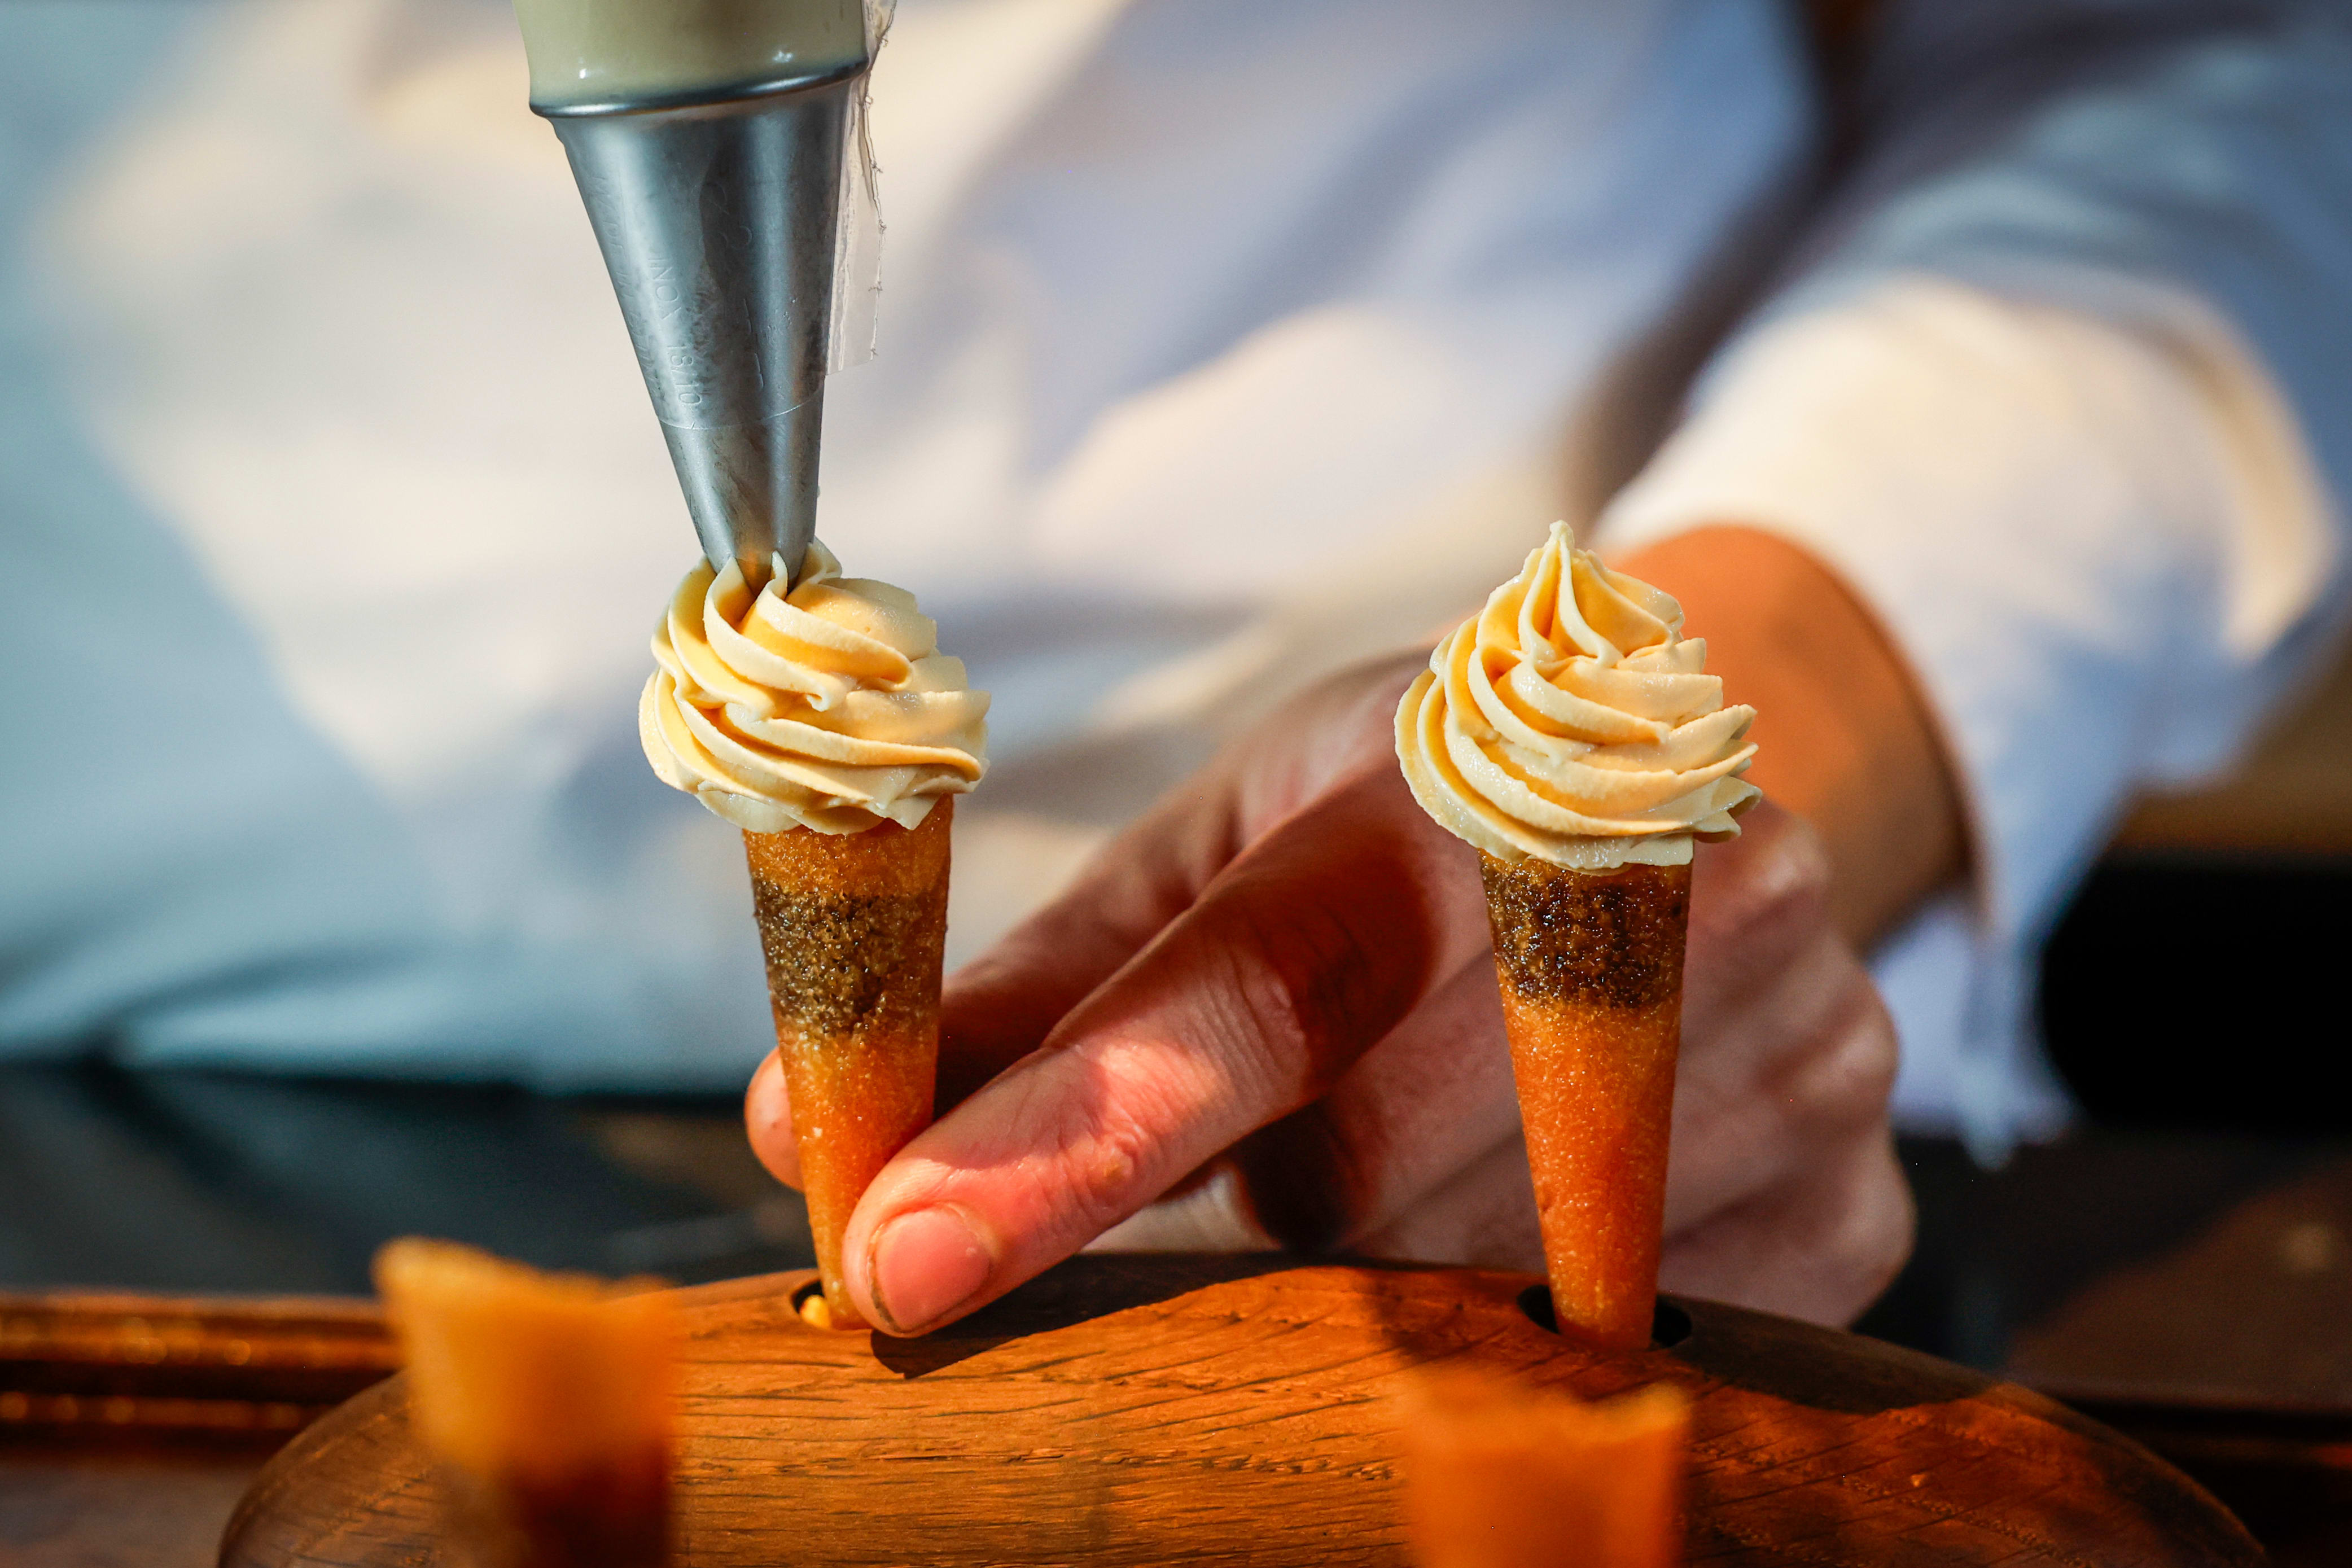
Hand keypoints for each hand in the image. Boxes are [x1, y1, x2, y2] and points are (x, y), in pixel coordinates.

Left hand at [745, 650, 1912, 1335]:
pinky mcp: (1858, 1197)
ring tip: (1407, 1136)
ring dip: (1373, 1261)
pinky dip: (1511, 1303)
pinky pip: (1611, 1347)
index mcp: (1473, 761)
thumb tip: (813, 1128)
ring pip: (1475, 1291)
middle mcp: (1668, 889)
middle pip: (1354, 1179)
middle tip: (1255, 1145)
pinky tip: (1517, 1197)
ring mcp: (1801, 1047)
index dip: (1070, 1128)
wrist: (1686, 794)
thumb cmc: (1410, 825)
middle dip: (1250, 1200)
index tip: (899, 1252)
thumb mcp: (1229, 845)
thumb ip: (1036, 985)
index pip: (1257, 981)